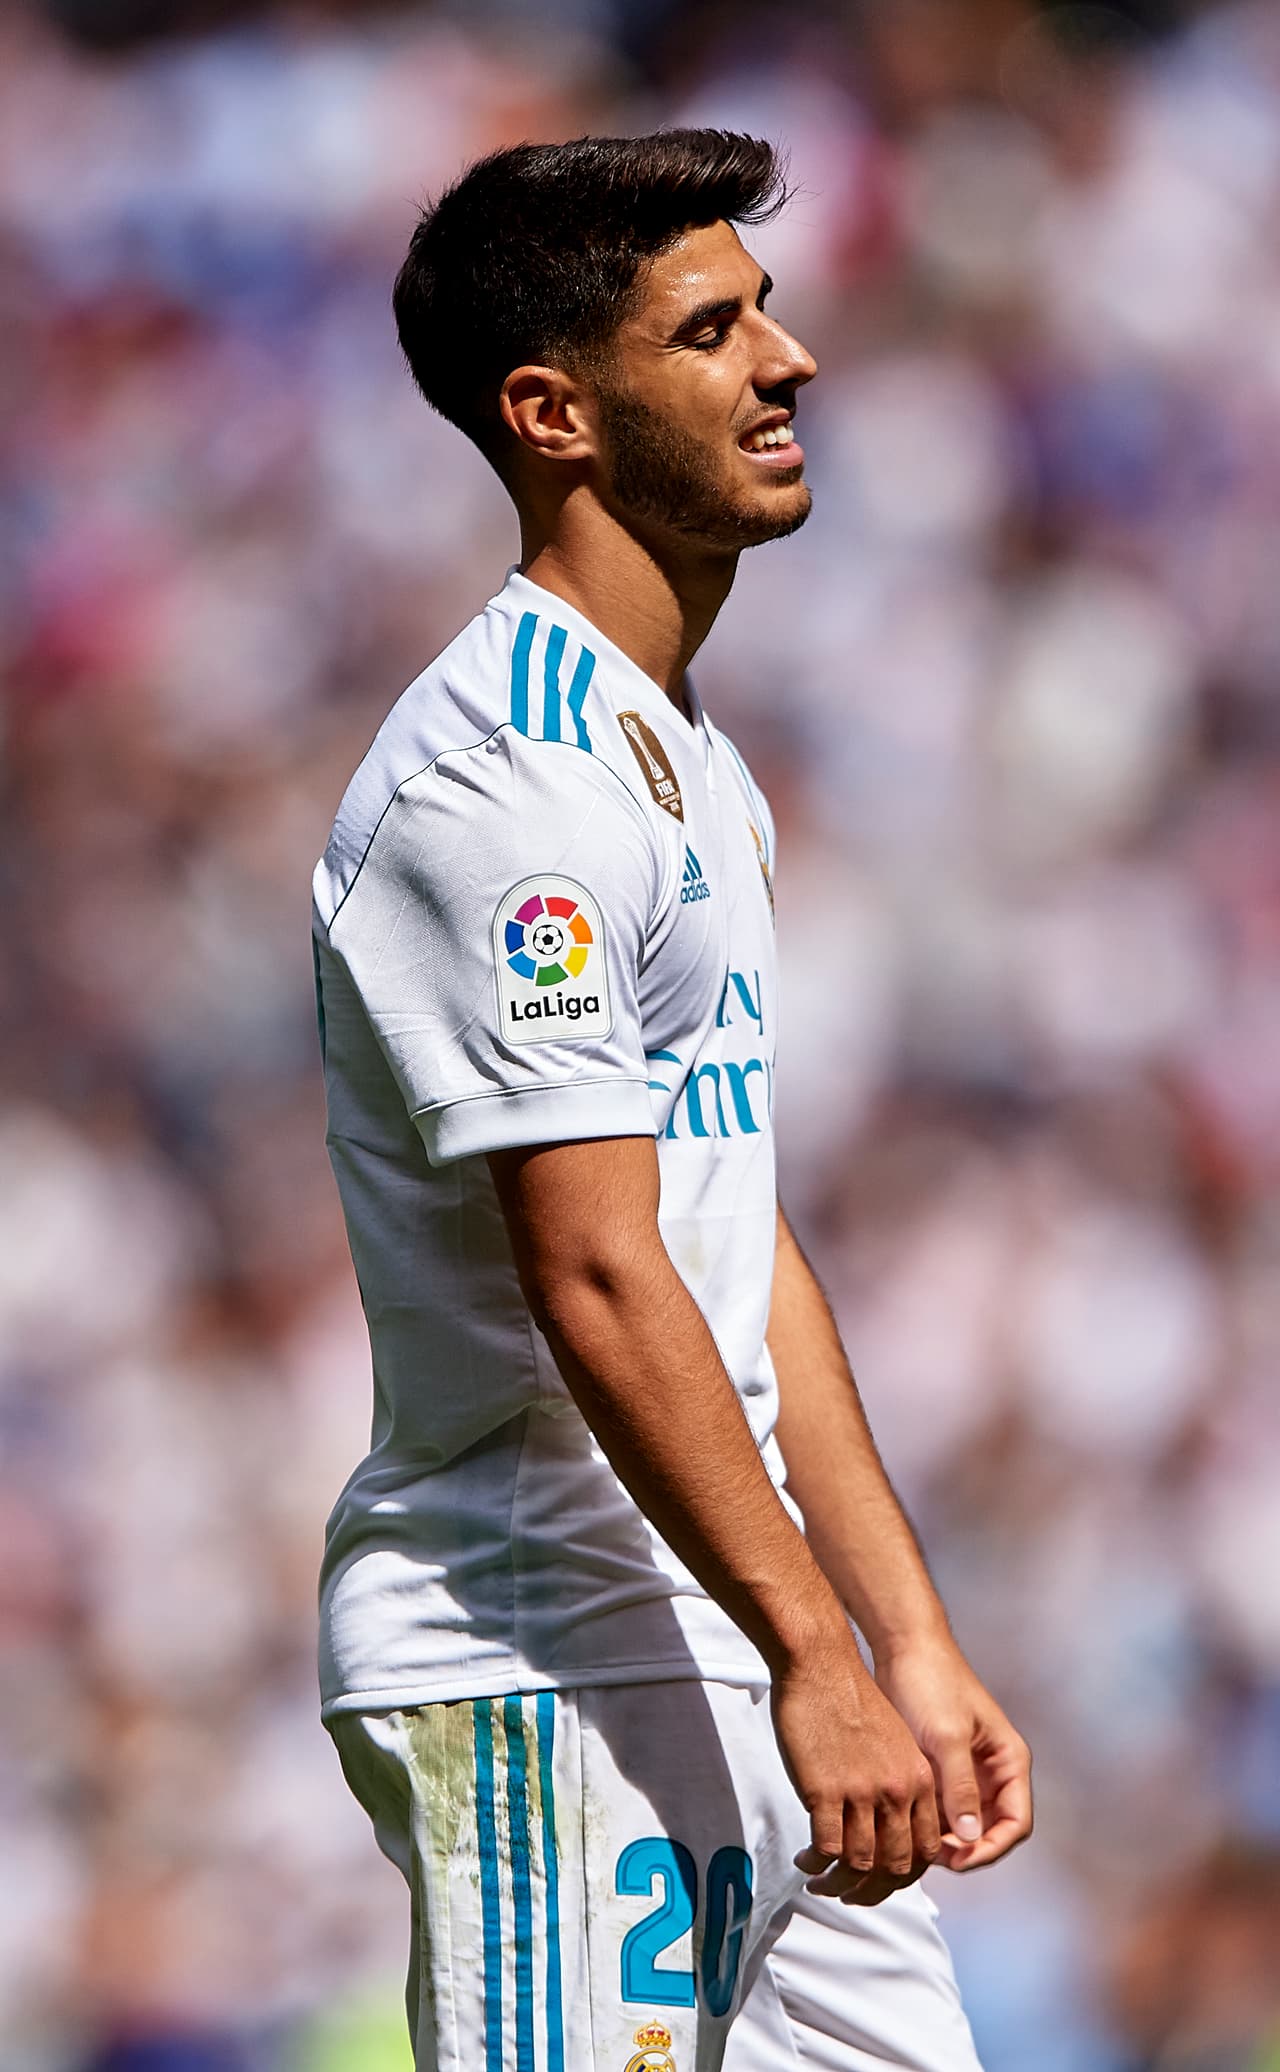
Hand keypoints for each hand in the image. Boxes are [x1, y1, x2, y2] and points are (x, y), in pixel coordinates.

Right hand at [771, 1637, 941, 1906]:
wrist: (821, 1664)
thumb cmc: (851, 1698)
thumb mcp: (895, 1742)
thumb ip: (900, 1785)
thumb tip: (892, 1828)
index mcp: (919, 1780)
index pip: (926, 1851)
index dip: (904, 1875)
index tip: (881, 1880)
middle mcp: (897, 1791)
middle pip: (896, 1868)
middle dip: (873, 1891)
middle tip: (849, 1893)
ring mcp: (862, 1793)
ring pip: (859, 1865)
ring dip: (839, 1884)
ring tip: (821, 1883)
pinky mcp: (826, 1791)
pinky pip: (826, 1849)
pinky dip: (815, 1864)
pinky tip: (805, 1860)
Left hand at [875, 1638, 1031, 1872]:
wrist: (902, 1646)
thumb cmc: (930, 1681)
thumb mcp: (946, 1736)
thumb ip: (960, 1787)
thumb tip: (970, 1838)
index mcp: (1009, 1761)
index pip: (1016, 1824)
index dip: (990, 1849)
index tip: (958, 1859)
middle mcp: (992, 1771)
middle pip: (990, 1830)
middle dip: (965, 1849)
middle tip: (929, 1854)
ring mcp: (966, 1771)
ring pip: (964, 1824)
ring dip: (945, 1839)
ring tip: (914, 1842)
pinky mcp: (940, 1768)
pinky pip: (942, 1809)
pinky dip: (928, 1823)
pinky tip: (905, 1826)